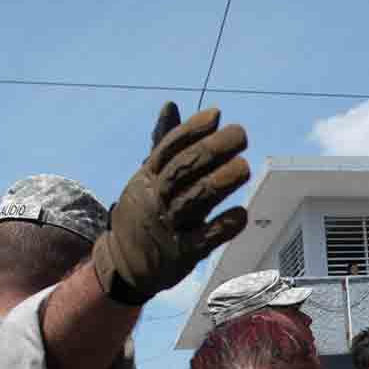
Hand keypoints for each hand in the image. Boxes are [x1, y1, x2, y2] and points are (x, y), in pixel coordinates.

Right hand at [93, 102, 250, 304]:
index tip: (216, 115)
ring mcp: (170, 226)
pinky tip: (242, 214)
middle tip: (241, 136)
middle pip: (182, 171)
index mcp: (149, 177)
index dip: (191, 131)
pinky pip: (204, 239)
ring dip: (219, 183)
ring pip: (193, 201)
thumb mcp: (148, 177)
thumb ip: (164, 143)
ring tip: (243, 167)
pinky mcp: (183, 254)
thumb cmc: (145, 212)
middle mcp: (157, 199)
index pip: (169, 149)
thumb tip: (171, 105)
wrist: (124, 263)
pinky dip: (223, 226)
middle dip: (211, 151)